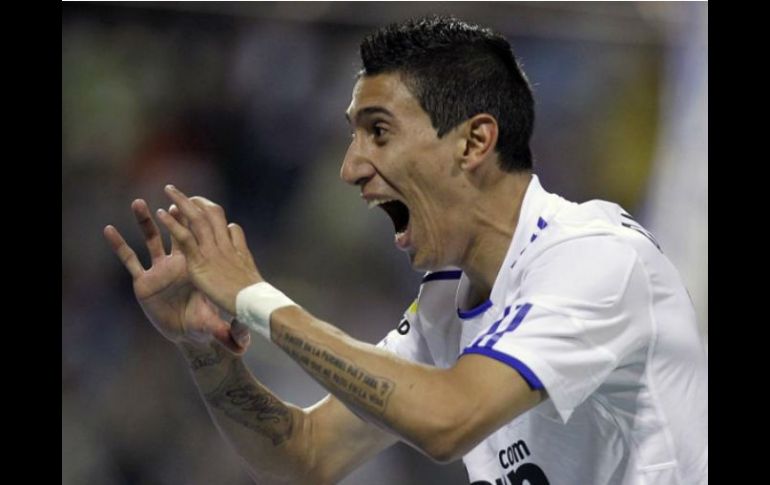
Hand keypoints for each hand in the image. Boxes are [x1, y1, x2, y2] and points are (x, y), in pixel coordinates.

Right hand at [104, 199, 249, 352]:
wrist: (190, 334)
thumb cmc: (206, 323)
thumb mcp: (219, 327)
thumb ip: (230, 334)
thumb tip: (245, 343)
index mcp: (198, 267)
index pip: (196, 239)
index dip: (191, 222)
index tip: (187, 204)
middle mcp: (179, 264)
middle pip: (177, 231)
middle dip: (174, 212)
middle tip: (170, 191)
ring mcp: (160, 270)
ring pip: (152, 239)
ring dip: (144, 221)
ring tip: (138, 203)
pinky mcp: (144, 282)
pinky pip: (129, 260)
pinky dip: (119, 246)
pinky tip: (109, 230)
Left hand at [155, 185, 262, 314]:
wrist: (253, 304)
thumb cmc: (255, 301)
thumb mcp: (251, 286)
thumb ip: (244, 273)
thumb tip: (247, 266)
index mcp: (239, 253)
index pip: (231, 229)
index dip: (220, 222)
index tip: (209, 215)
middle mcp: (226, 247)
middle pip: (213, 215)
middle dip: (198, 202)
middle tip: (185, 194)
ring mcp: (212, 251)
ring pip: (197, 219)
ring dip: (182, 202)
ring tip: (169, 189)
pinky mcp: (199, 261)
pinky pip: (184, 237)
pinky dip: (173, 223)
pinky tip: (161, 212)